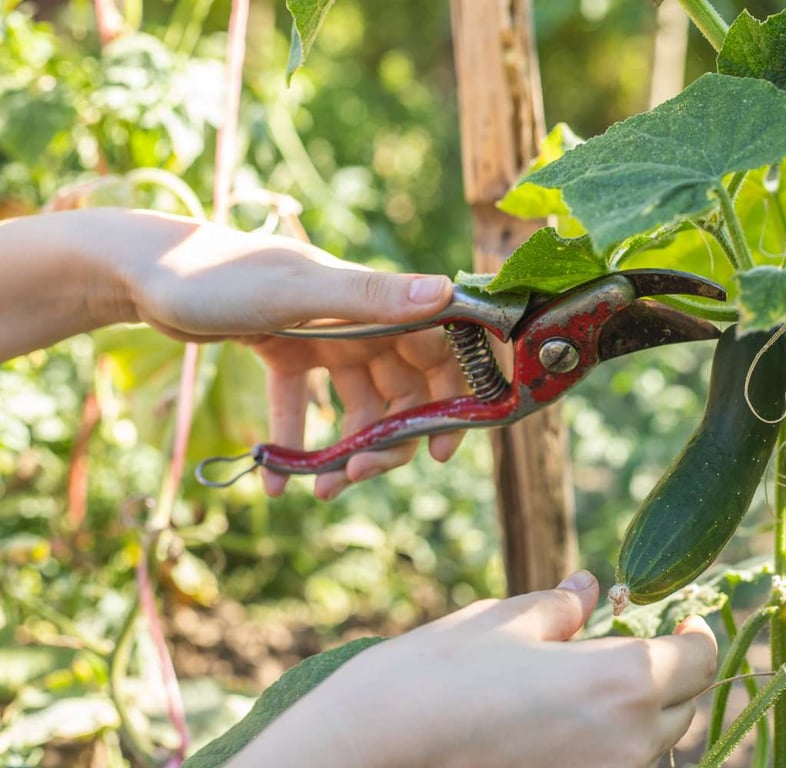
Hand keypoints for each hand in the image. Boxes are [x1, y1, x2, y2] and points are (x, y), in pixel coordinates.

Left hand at [113, 211, 467, 495]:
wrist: (143, 270)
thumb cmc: (220, 273)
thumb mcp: (299, 291)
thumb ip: (372, 298)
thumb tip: (447, 294)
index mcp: (373, 301)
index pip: (437, 353)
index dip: (451, 400)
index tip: (444, 449)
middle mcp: (358, 321)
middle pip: (399, 392)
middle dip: (389, 441)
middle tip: (359, 476)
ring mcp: (322, 339)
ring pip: (356, 407)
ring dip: (345, 450)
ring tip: (318, 490)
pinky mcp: (285, 353)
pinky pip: (302, 405)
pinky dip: (294, 441)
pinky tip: (276, 482)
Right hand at [227, 571, 717, 767]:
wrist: (376, 751)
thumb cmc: (439, 675)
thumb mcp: (505, 623)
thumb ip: (562, 608)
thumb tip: (590, 589)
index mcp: (622, 681)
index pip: (700, 658)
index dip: (694, 631)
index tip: (677, 614)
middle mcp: (626, 741)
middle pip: (686, 703)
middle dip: (670, 667)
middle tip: (631, 636)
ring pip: (655, 740)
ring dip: (643, 705)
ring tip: (591, 673)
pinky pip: (617, 764)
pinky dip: (611, 737)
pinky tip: (565, 713)